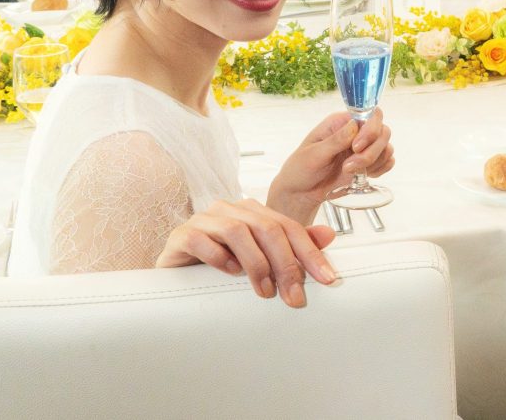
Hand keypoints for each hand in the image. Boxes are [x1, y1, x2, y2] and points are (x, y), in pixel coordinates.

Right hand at [156, 198, 337, 307]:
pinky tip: (229, 273)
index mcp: (253, 211)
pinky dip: (219, 257)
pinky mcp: (182, 235)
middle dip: (286, 265)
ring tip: (264, 292)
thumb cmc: (220, 262)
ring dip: (256, 264)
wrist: (175, 271)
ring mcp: (204, 219)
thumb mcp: (260, 255)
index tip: (328, 279)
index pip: (289, 227)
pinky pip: (201, 240)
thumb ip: (292, 244)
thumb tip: (330, 235)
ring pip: (238, 232)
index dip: (311, 253)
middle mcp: (230, 209)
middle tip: (294, 297)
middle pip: (268, 229)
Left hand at [269, 109, 393, 222]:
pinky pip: (387, 161)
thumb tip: (354, 125)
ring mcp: (364, 148)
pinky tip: (364, 175)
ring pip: (386, 147)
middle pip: (382, 131)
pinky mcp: (368, 163)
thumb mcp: (313, 154)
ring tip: (350, 172)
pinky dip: (381, 169)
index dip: (370, 130)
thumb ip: (335, 141)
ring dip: (373, 162)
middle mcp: (356, 132)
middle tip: (349, 166)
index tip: (356, 147)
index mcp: (341, 123)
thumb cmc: (301, 169)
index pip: (370, 115)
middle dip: (371, 152)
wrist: (301, 193)